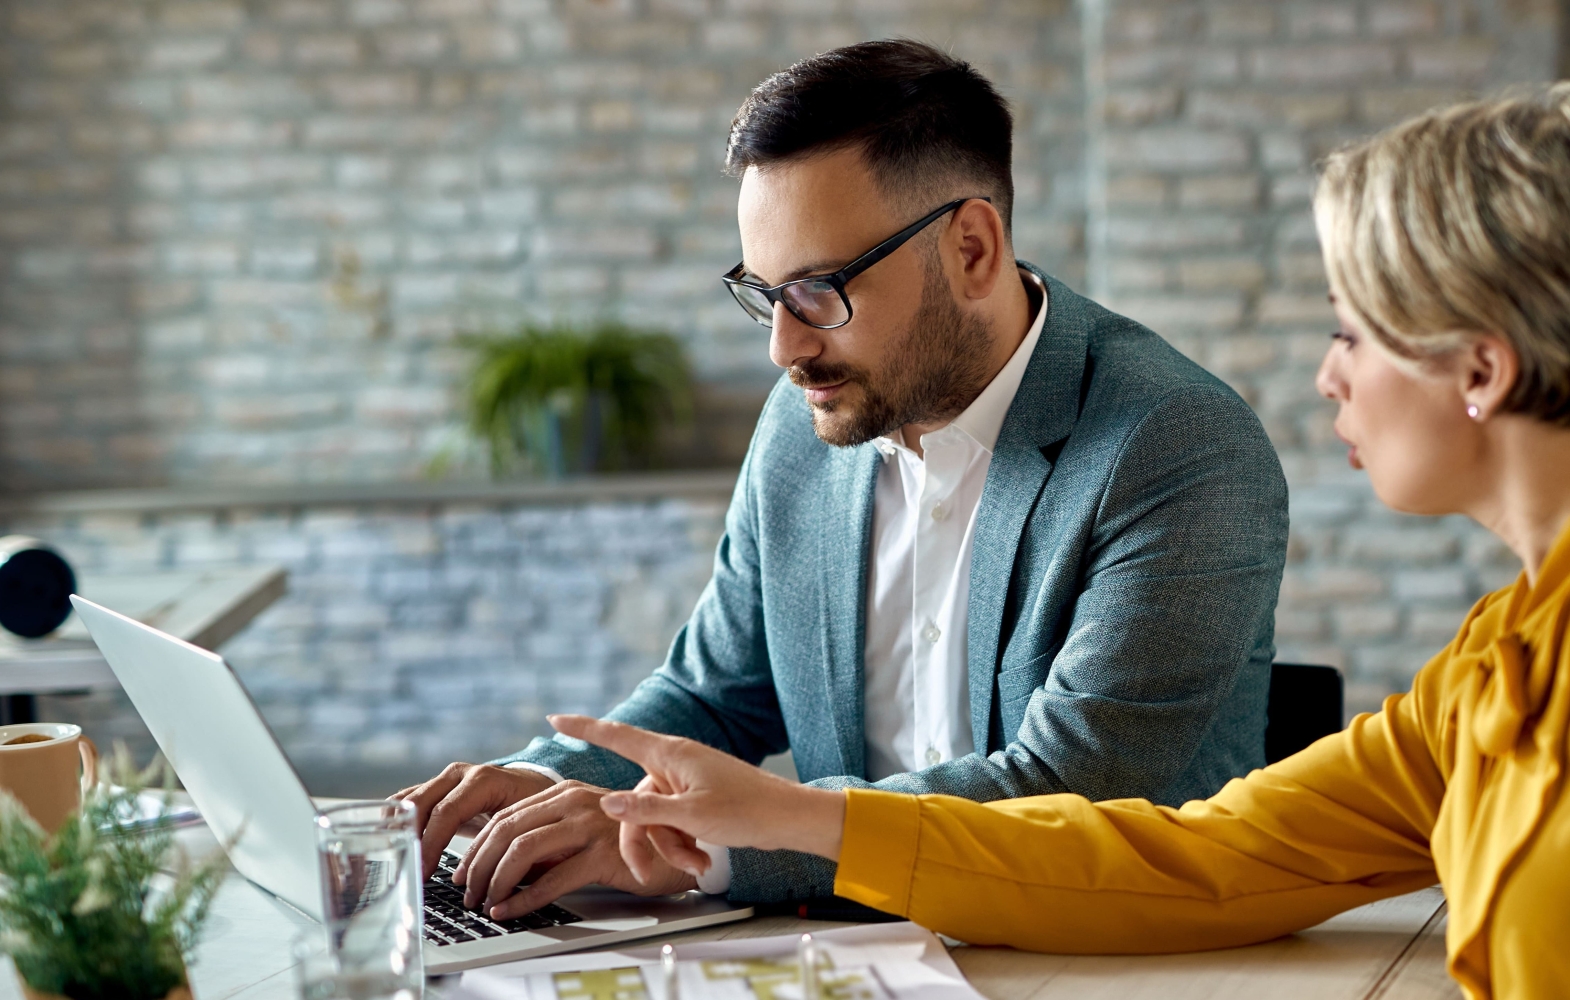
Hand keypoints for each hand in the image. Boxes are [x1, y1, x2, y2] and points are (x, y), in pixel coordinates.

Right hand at [394, 762, 555, 879]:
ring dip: (397, 829)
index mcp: (483, 780)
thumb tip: (485, 887)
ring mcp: (445, 779)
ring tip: (394, 860)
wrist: (533, 787)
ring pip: (408, 800)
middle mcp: (460, 774)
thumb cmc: (533, 809)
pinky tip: (392, 844)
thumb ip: (504, 848)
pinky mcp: (436, 788)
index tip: (423, 872)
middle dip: (410, 839)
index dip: (431, 844)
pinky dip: (396, 821)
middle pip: (421, 804)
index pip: (447, 812)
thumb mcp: (526, 826)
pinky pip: (408, 801)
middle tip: (405, 871)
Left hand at [451, 779, 696, 918]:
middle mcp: (575, 801)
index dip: (477, 846)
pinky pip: (552, 879)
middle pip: (507, 830)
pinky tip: (510, 911)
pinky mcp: (604, 854)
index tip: (463, 872)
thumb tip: (499, 866)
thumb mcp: (581, 831)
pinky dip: (523, 899)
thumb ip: (547, 838)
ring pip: (523, 850)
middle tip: (468, 893)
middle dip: (479, 866)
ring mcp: (590, 825)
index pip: (506, 816)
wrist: (679, 851)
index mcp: (564, 792)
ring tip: (486, 903)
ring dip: (496, 882)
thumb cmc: (627, 844)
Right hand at [548, 715, 845, 883]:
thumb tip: (604, 803)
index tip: (555, 718)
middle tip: (643, 873)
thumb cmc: (746, 810)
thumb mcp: (690, 815)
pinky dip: (683, 845)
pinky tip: (702, 861)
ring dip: (668, 848)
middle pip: (633, 802)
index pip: (617, 736)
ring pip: (654, 819)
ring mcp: (686, 783)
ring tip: (696, 864)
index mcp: (670, 754)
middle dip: (640, 840)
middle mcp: (674, 764)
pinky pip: (673, 824)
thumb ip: (645, 810)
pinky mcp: (697, 801)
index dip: (583, 727)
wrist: (787, 819)